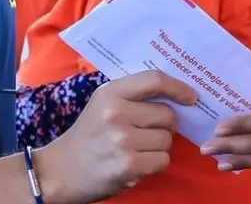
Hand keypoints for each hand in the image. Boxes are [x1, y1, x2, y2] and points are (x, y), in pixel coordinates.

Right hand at [33, 70, 196, 203]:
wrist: (59, 172)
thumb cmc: (87, 136)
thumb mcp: (103, 105)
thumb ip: (132, 96)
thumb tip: (176, 94)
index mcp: (110, 92)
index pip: (154, 80)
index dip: (178, 87)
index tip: (191, 97)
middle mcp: (116, 113)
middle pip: (167, 114)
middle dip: (163, 126)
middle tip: (144, 134)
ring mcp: (122, 140)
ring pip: (166, 140)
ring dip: (158, 147)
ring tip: (135, 150)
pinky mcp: (129, 165)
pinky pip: (162, 160)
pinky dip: (154, 164)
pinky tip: (136, 164)